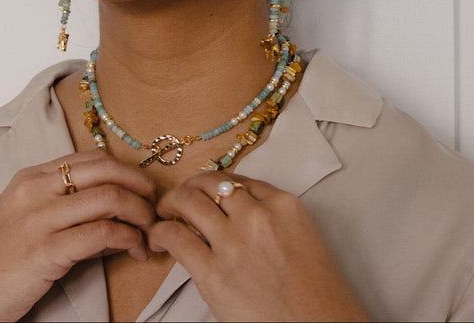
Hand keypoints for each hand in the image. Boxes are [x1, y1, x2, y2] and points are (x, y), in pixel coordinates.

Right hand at [0, 148, 155, 321]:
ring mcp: (38, 219)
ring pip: (110, 198)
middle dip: (142, 187)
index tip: (144, 191)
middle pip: (107, 170)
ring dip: (141, 216)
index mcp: (30, 178)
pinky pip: (103, 233)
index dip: (128, 171)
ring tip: (148, 236)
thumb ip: (67, 213)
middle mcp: (34, 190)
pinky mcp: (44, 251)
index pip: (93, 158)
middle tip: (156, 209)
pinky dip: (129, 240)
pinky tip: (134, 252)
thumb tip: (117, 219)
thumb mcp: (26, 224)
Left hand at [147, 172, 368, 321]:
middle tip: (178, 200)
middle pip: (209, 183)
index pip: (237, 179)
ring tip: (163, 216)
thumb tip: (234, 212)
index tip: (204, 193)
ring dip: (170, 204)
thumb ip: (272, 218)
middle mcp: (258, 216)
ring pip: (188, 200)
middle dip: (188, 188)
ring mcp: (234, 242)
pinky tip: (158, 240)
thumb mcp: (304, 238)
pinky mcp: (213, 272)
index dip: (213, 184)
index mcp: (284, 205)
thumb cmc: (315, 293)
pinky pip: (174, 236)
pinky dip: (160, 233)